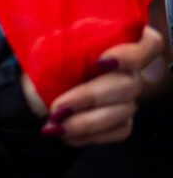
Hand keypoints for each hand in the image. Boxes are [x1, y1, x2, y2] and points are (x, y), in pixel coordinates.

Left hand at [21, 26, 166, 146]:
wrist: (30, 94)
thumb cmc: (40, 65)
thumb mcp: (44, 49)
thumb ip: (61, 48)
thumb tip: (60, 63)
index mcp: (112, 43)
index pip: (149, 43)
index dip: (133, 54)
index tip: (102, 62)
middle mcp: (125, 71)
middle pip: (130, 84)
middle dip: (90, 97)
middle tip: (58, 107)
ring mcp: (126, 98)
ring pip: (123, 111)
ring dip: (86, 122)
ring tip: (56, 123)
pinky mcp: (122, 121)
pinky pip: (119, 131)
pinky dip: (89, 135)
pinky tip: (65, 132)